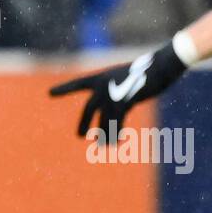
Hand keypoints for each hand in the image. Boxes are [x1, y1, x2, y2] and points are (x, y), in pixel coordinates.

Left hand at [49, 41, 185, 135]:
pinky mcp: (123, 103)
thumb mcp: (125, 80)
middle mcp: (102, 85)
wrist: (160, 66)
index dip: (64, 89)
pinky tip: (118, 141)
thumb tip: (114, 114)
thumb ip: (116, 94)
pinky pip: (116, 124)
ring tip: (101, 146)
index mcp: (100, 77)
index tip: (50, 93)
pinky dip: (116, 134)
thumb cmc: (146, 71)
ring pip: (103, 121)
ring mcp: (112, 94)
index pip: (78, 83)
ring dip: (103, 135)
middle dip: (83, 123)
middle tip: (80, 136)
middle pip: (88, 109)